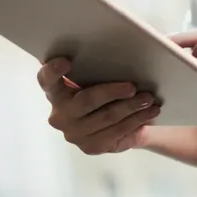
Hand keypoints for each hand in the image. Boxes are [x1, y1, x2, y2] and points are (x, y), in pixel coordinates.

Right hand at [36, 58, 161, 154]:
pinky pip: (116, 132)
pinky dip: (136, 120)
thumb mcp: (99, 77)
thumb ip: (98, 66)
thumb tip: (127, 49)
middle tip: (133, 87)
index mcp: (55, 91)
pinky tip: (150, 112)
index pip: (47, 79)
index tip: (65, 61)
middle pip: (86, 100)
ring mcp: (73, 133)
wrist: (116, 124)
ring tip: (149, 99)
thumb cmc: (104, 91)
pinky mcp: (90, 147)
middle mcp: (59, 114)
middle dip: (112, 92)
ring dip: (131, 107)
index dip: (53, 70)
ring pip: (107, 118)